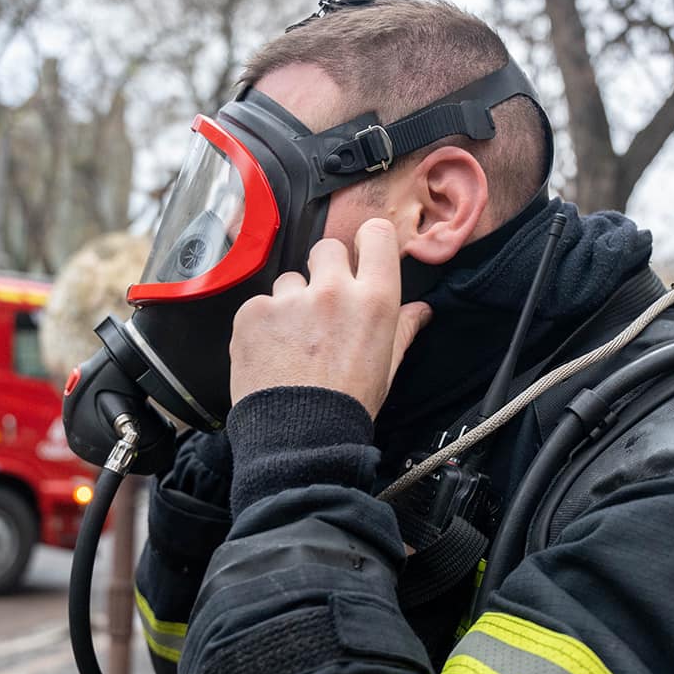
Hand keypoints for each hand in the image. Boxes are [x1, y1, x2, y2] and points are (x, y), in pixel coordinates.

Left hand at [229, 219, 433, 418]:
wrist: (300, 439)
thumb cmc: (348, 405)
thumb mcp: (387, 367)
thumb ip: (403, 329)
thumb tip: (421, 311)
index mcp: (374, 300)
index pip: (376, 235)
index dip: (368, 242)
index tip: (360, 256)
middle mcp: (333, 290)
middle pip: (327, 248)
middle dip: (324, 270)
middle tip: (321, 307)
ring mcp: (290, 299)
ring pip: (289, 280)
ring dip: (291, 302)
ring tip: (293, 342)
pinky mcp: (253, 312)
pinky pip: (259, 305)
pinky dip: (262, 325)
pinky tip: (270, 353)